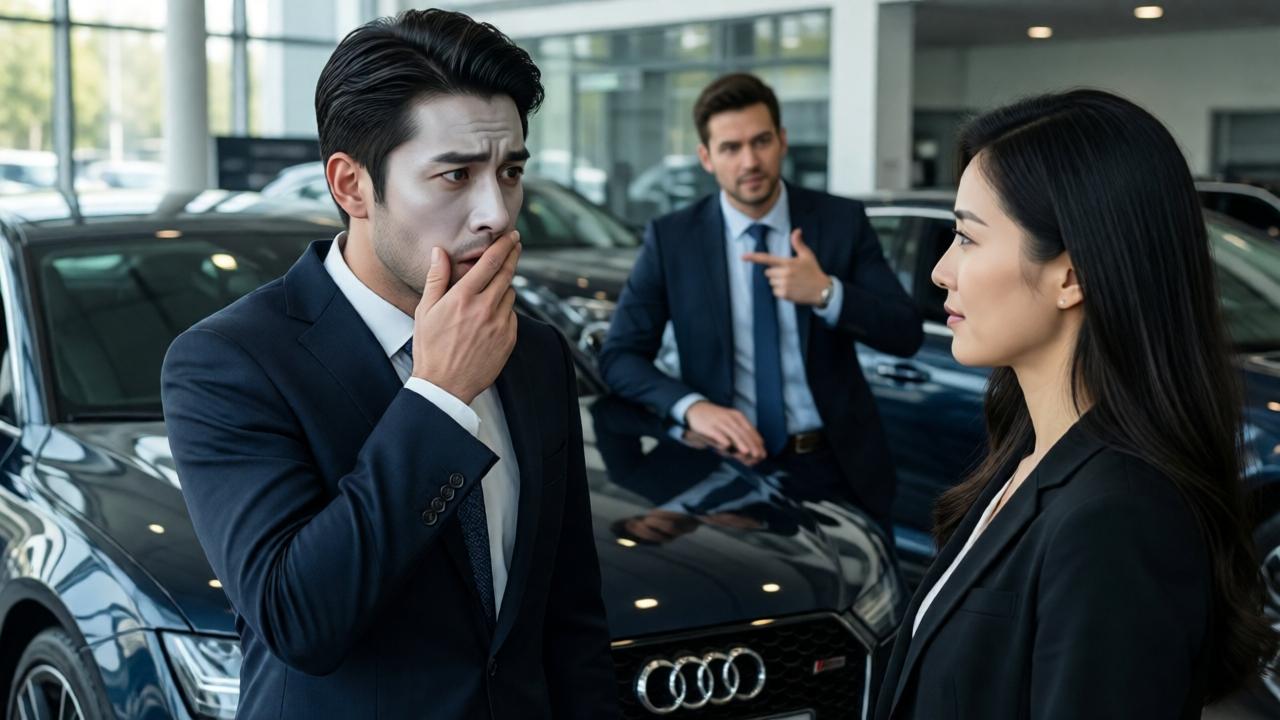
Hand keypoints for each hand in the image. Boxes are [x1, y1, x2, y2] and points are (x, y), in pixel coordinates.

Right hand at [411, 231, 520, 403]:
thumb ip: (436, 278)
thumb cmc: (431, 348)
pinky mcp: (509, 339)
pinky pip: (512, 315)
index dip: (504, 245)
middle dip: (513, 256)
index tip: (512, 236)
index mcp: (463, 298)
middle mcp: (485, 309)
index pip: (490, 263)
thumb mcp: (426, 311)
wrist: (445, 385)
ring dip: (504, 287)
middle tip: (516, 245)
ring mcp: (500, 325)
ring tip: (491, 291)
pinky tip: (491, 316)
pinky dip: (505, 310)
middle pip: (507, 273)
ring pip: (510, 294)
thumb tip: (440, 251)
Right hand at [683, 401, 765, 464]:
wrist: (696, 408)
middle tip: (758, 455)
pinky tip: (727, 447)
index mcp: (738, 417)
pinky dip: (723, 440)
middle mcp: (731, 418)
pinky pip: (718, 434)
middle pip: (743, 433)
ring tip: (747, 452)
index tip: (763, 453)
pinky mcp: (710, 427)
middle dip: (751, 445)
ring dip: (740, 443)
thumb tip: (750, 448)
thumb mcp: (730, 421)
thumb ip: (739, 433)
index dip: (757, 442)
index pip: (751, 430)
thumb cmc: (716, 418)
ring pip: (732, 434)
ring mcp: (720, 422)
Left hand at [742, 228, 831, 305]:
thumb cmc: (813, 271)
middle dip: (775, 273)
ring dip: (778, 282)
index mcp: (788, 262)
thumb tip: (797, 230)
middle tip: (790, 274)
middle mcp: (785, 273)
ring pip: (771, 282)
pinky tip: (792, 289)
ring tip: (792, 282)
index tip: (743, 257)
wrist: (822, 290)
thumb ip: (798, 243)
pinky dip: (781, 291)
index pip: (768, 259)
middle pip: (768, 272)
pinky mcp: (785, 294)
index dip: (754, 257)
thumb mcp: (807, 255)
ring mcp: (784, 284)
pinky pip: (775, 291)